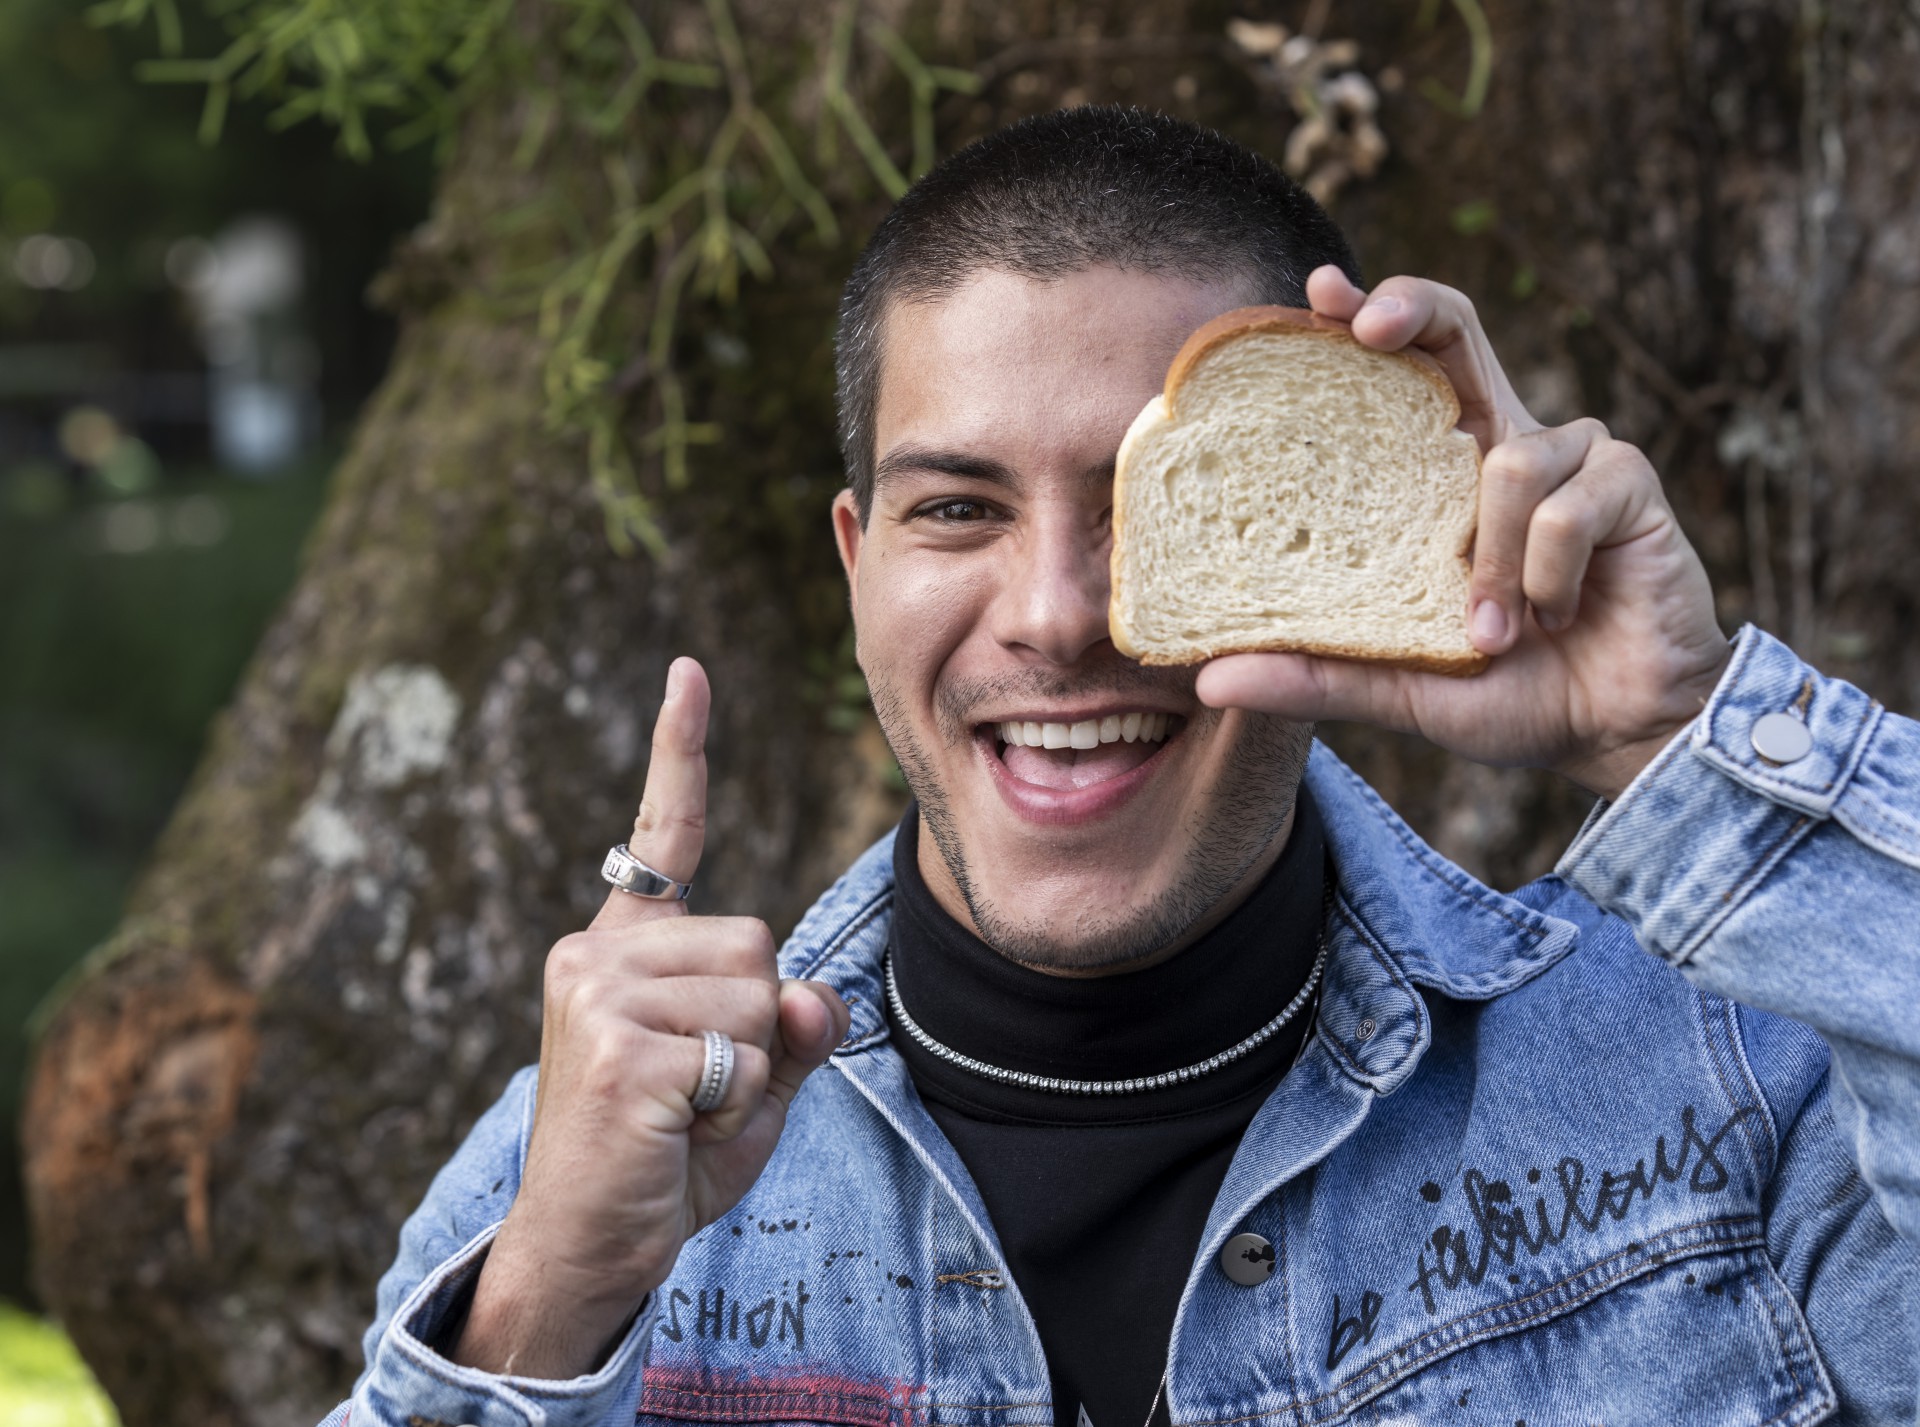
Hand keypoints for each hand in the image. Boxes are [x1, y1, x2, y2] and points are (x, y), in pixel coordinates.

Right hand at [453, 658, 849, 1378]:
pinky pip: (741, 1057)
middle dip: (761, 1030)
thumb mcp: (748, 1084)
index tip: (689, 671)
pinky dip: (732, 1111)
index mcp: (622, 949)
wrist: (586, 1249)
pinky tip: (674, 1136)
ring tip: (685, 1116)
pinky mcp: (618, 1049)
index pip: (665, 837)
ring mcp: (600, 996)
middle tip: (699, 1094)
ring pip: (760, 997)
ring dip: (749, 1073)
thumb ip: (792, 1029)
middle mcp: (597, 954)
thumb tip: (817, 998)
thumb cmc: (666, 1160)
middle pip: (762, 943)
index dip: (682, 751)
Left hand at [1195, 267, 1732, 801]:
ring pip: (1509, 462)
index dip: (1365, 318)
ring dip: (1489, 563)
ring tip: (1491, 636)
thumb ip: (1315, 676)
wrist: (1616, 731)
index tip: (1317, 293)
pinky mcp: (1630, 483)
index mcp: (1444, 476)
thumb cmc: (1510, 691)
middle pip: (1456, 331)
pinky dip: (1546, 577)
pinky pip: (1567, 509)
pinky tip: (1555, 618)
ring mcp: (1575, 456)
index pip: (1403, 370)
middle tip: (1363, 324)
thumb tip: (1209, 682)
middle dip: (1410, 308)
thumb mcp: (1399, 687)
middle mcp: (1504, 444)